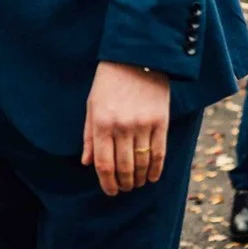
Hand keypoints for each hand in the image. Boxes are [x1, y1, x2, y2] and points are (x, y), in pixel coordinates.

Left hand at [81, 62, 172, 196]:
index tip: (110, 191)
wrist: (136, 57)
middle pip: (124, 167)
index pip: (103, 164)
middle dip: (124, 183)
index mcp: (101, 123)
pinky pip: (159, 152)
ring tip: (137, 184)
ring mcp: (143, 124)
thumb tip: (86, 163)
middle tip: (124, 189)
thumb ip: (89, 136)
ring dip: (139, 179)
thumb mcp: (92, 105)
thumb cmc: (108, 82)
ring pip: (142, 163)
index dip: (107, 182)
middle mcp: (122, 126)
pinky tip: (152, 177)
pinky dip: (156, 169)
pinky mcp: (161, 121)